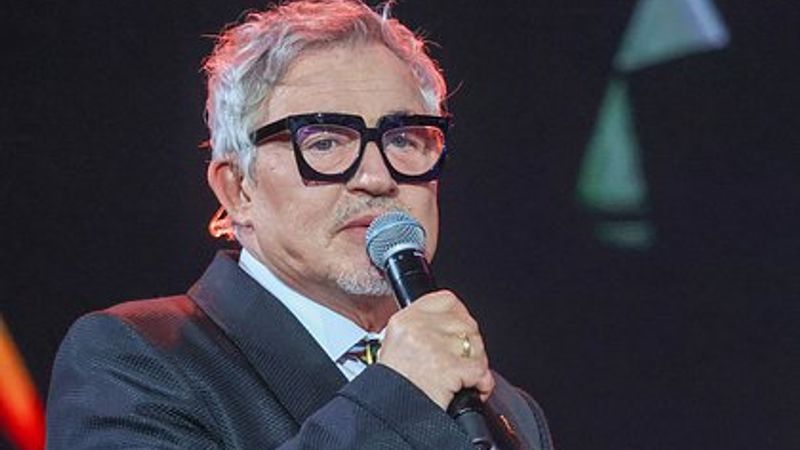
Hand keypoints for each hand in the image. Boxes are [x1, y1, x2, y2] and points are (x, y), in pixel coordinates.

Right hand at [377, 290, 494, 409]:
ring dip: (477, 364)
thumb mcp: (395, 348)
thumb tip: (449, 327)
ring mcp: (434, 347)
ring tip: (466, 378)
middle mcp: (418, 329)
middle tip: (464, 361)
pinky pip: (480, 369)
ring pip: (475, 345)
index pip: (446, 300)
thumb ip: (420, 331)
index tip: (462, 328)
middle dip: (471, 345)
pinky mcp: (449, 368)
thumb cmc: (393, 389)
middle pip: (465, 323)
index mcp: (404, 321)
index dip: (460, 315)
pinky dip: (482, 383)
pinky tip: (474, 389)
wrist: (387, 417)